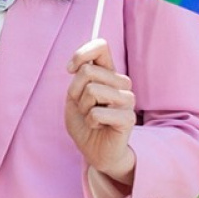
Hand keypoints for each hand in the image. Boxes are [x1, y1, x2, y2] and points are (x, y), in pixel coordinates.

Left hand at [64, 38, 137, 188]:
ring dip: (83, 108)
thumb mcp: (74, 97)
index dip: (81, 53)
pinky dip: (90, 121)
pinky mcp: (128, 118)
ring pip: (92, 90)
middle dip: (75, 91)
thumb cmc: (84, 122)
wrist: (95, 150)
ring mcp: (127, 99)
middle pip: (88, 70)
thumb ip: (78, 78)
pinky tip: (99, 126)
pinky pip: (97, 112)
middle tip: (83, 107)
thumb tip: (81, 65)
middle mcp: (121, 82)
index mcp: (108, 74)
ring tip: (91, 117)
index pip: (101, 47)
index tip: (70, 69)